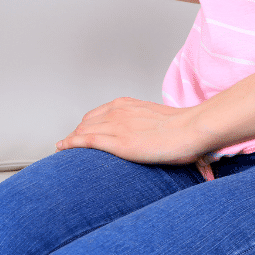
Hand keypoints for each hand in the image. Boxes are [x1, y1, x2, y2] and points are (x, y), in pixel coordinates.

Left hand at [55, 97, 208, 164]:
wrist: (192, 129)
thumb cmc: (183, 128)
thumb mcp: (157, 119)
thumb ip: (146, 125)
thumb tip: (150, 138)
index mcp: (126, 104)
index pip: (96, 115)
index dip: (85, 126)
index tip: (80, 134)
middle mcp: (117, 111)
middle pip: (86, 123)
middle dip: (75, 134)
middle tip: (68, 145)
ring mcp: (116, 126)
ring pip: (82, 131)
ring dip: (70, 140)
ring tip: (62, 149)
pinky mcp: (118, 142)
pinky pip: (86, 141)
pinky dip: (70, 144)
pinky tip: (62, 148)